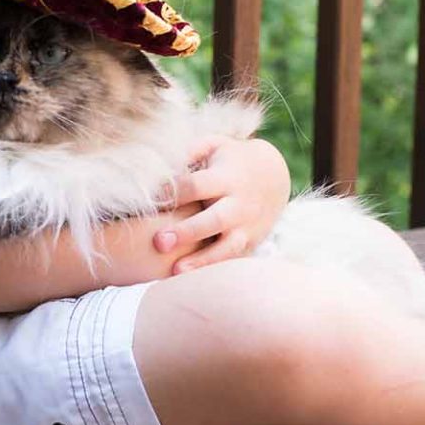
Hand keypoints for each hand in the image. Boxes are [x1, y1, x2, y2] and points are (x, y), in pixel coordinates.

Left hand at [153, 135, 289, 274]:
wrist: (275, 175)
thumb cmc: (231, 158)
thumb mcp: (215, 144)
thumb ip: (189, 150)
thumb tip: (160, 161)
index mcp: (227, 177)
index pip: (197, 185)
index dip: (173, 191)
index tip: (150, 199)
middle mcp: (239, 204)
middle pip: (213, 220)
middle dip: (187, 232)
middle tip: (158, 242)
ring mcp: (247, 227)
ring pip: (227, 247)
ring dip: (202, 260)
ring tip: (176, 270)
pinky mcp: (250, 243)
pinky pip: (232, 260)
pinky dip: (213, 270)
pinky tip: (190, 280)